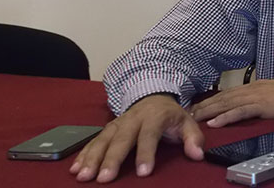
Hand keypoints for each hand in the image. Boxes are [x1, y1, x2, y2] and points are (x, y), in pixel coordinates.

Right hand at [69, 93, 203, 182]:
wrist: (153, 95)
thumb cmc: (170, 115)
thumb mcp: (187, 122)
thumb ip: (193, 138)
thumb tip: (198, 155)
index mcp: (154, 117)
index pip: (150, 135)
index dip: (146, 153)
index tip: (143, 173)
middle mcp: (133, 119)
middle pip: (121, 139)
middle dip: (112, 159)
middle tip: (104, 178)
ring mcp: (118, 122)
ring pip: (103, 139)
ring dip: (92, 158)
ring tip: (84, 176)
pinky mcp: (108, 128)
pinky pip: (94, 140)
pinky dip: (83, 154)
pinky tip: (75, 168)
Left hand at [191, 79, 273, 126]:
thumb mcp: (273, 93)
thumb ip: (260, 96)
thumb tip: (250, 103)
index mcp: (254, 86)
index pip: (228, 93)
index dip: (212, 99)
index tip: (199, 105)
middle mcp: (252, 88)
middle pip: (223, 97)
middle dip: (204, 105)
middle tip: (189, 112)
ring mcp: (256, 96)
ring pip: (227, 103)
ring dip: (209, 111)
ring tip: (194, 117)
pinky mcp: (262, 105)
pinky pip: (240, 112)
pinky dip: (225, 117)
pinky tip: (215, 122)